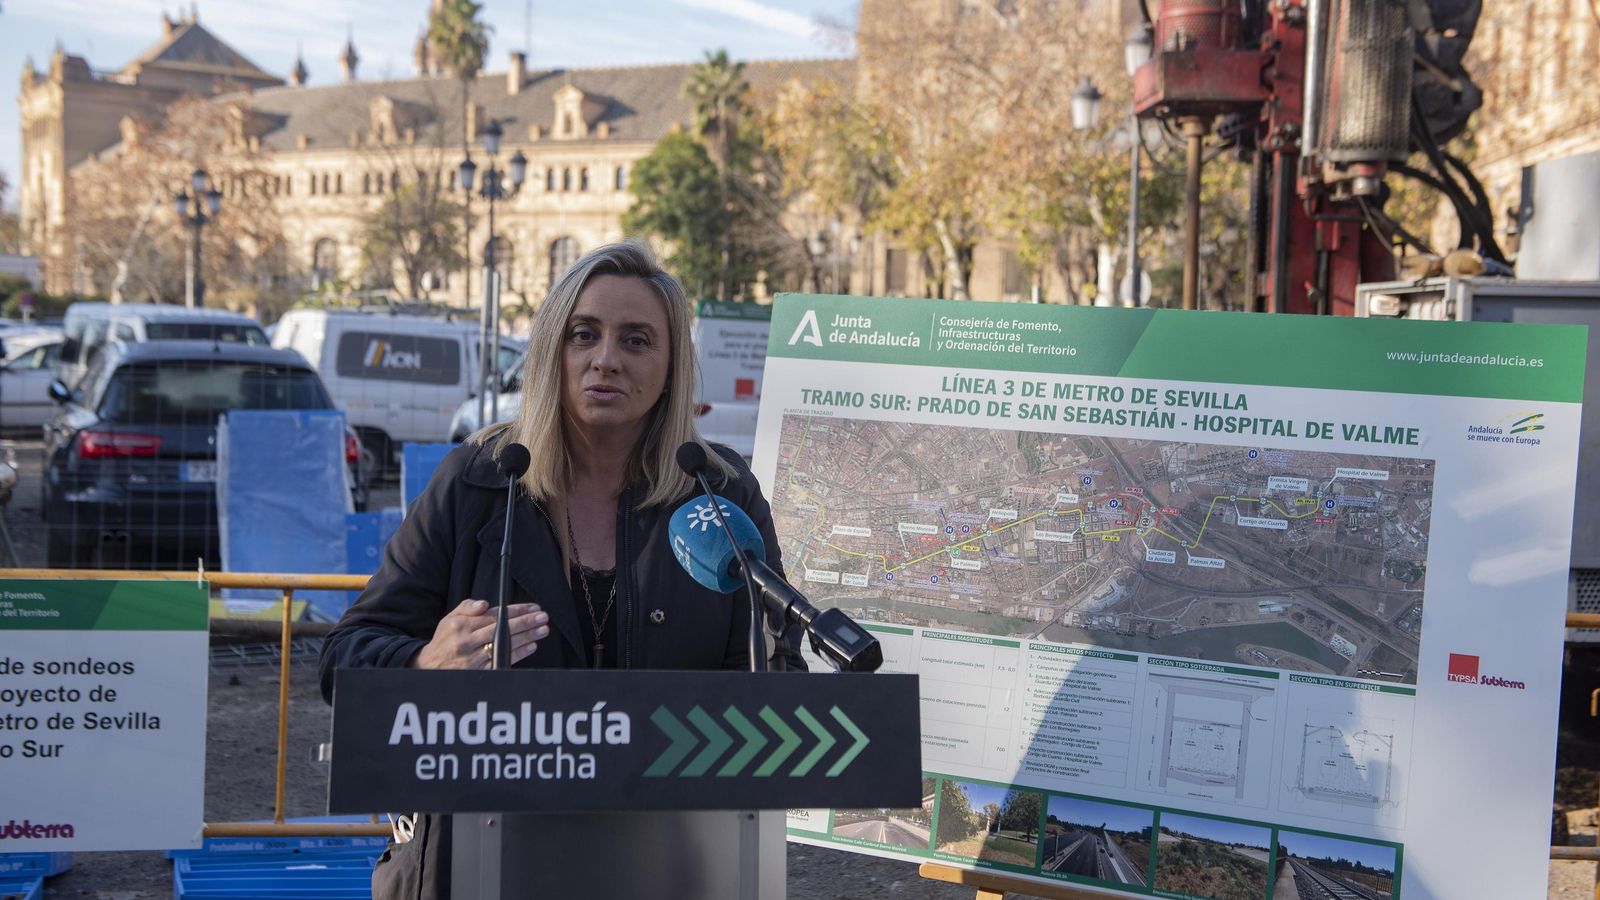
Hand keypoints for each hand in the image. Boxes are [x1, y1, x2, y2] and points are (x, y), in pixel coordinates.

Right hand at [410, 599, 549, 669]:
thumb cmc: (444, 640)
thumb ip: (466, 607)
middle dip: (526, 622)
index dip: (516, 610)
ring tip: (542, 630)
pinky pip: (502, 661)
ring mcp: (473, 658)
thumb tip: (485, 603)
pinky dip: (518, 654)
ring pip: (505, 645)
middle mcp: (467, 641)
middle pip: (503, 628)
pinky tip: (531, 647)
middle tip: (543, 617)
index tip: (534, 608)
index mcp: (462, 625)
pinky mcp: (478, 672)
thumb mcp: (449, 619)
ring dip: (526, 637)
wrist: (428, 667)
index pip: (496, 615)